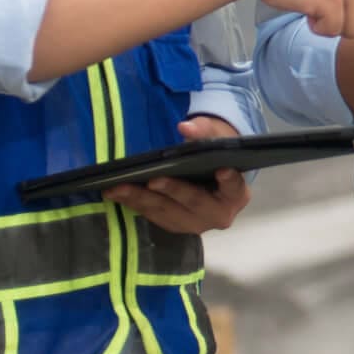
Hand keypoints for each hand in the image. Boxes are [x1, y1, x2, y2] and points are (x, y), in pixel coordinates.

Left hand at [108, 118, 251, 232]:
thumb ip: (204, 131)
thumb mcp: (215, 139)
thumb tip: (186, 127)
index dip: (229, 181)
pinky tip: (117, 193)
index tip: (222, 170)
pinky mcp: (174, 226)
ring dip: (142, 199)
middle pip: (194, 202)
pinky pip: (153, 216)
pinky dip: (134, 204)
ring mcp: (195, 224)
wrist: (209, 178)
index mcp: (236, 194)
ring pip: (167, 212)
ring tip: (119, 187)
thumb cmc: (214, 157)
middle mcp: (218, 214)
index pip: (234, 187)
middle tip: (153, 180)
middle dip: (172, 190)